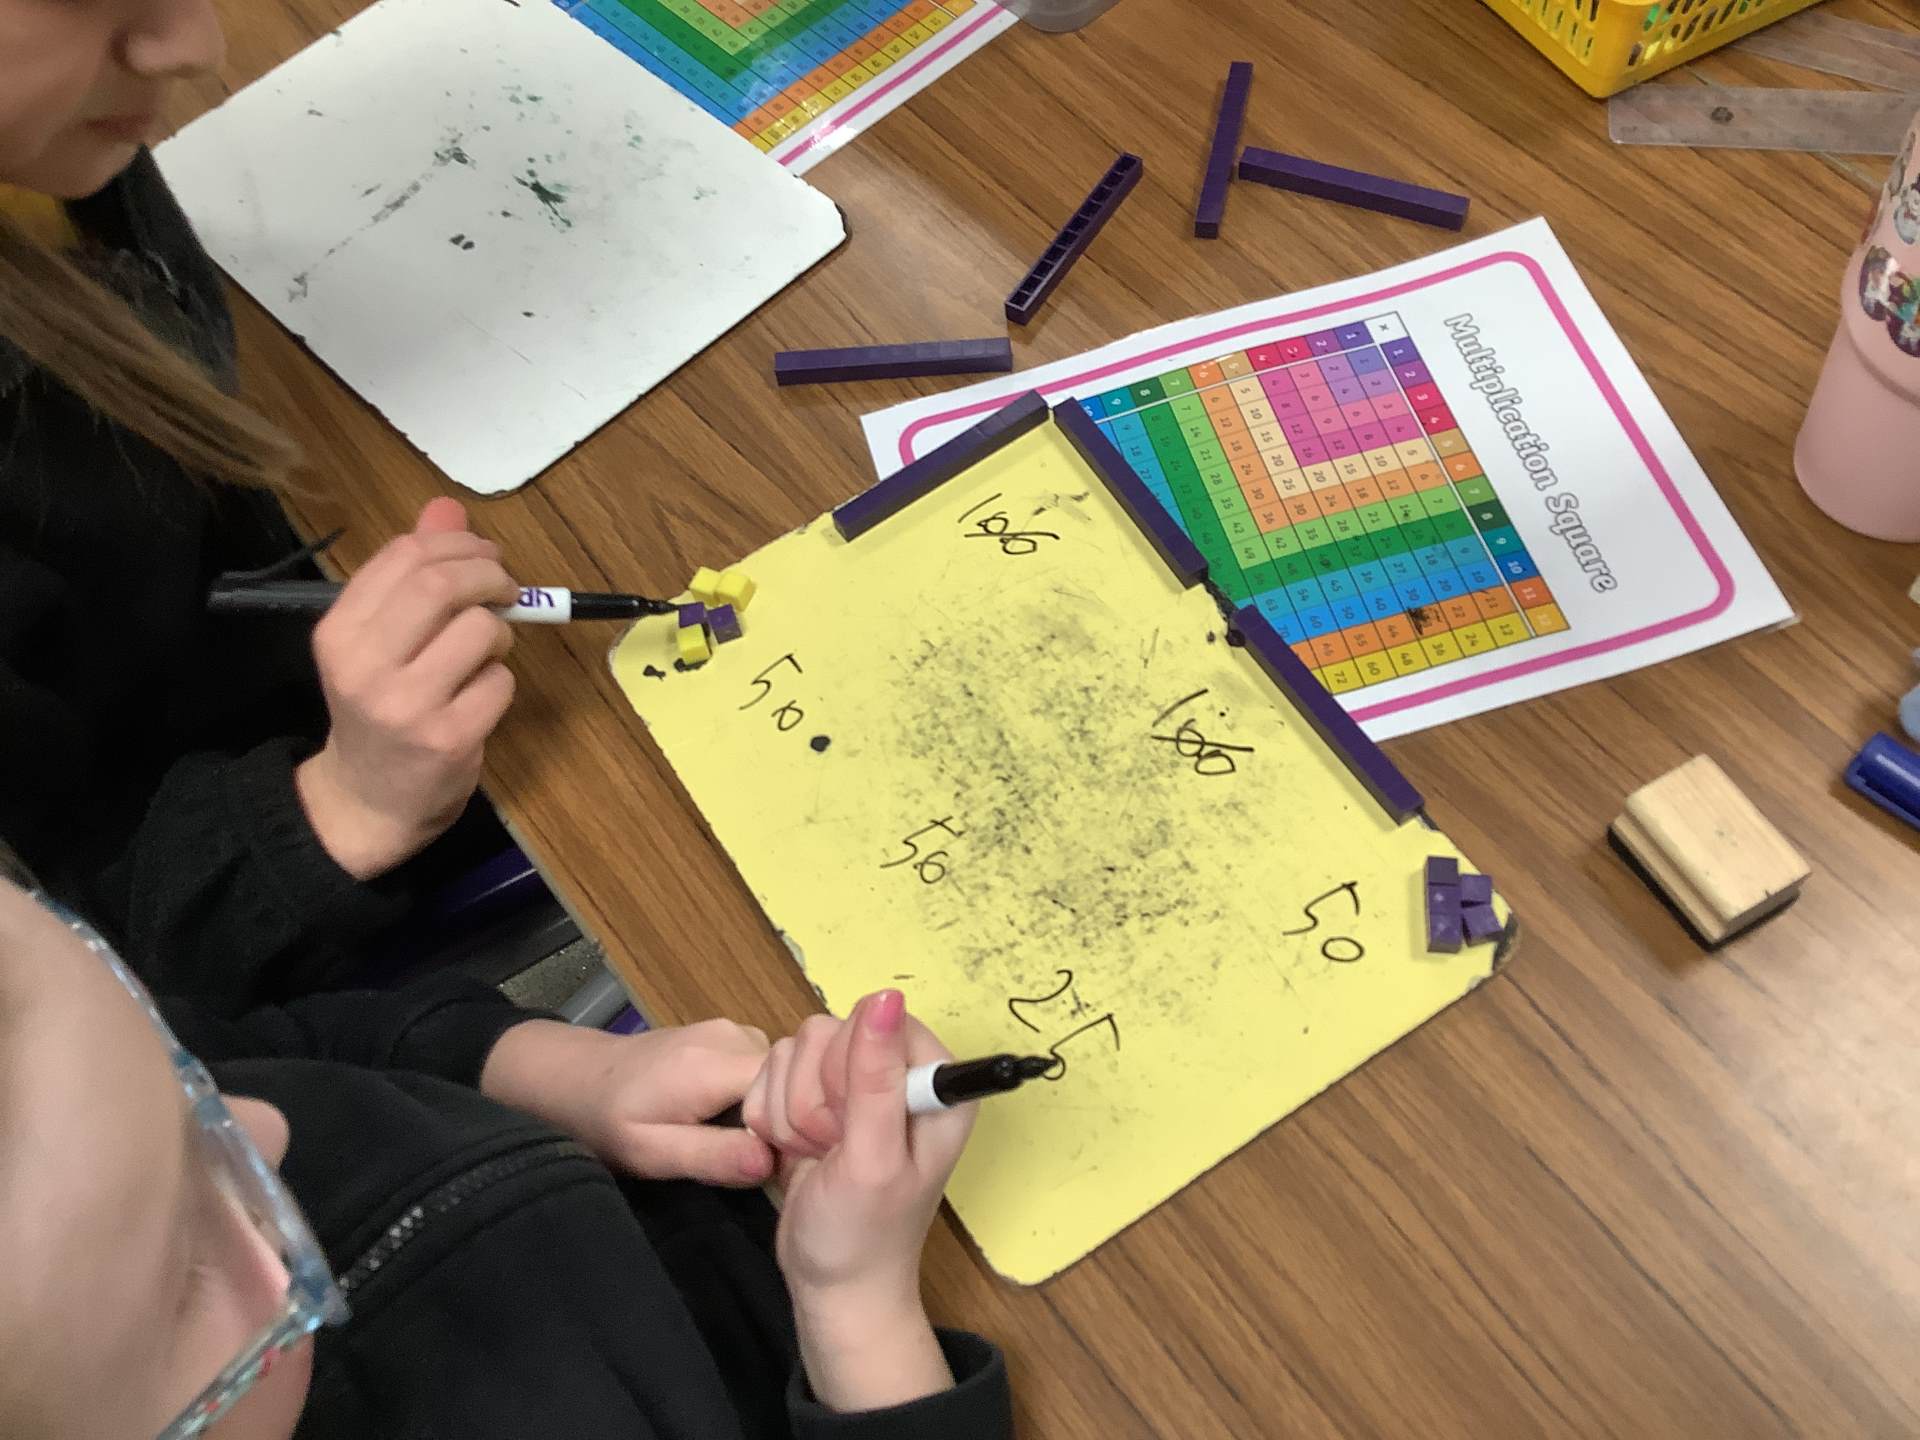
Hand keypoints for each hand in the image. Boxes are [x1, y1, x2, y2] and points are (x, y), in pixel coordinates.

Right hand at [296, 498, 519, 878]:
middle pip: (442, 584)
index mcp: (340, 630)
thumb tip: (447, 508)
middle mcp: (364, 664)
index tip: (483, 556)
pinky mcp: (448, 739)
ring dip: (500, 632)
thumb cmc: (378, 707)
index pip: (405, 556)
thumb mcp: (378, 638)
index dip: (458, 544)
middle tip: (507, 589)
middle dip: (489, 575)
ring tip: (487, 649)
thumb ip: (410, 573)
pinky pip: (499, 682)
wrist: (367, 800)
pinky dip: (502, 680)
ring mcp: (406, 705)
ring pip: (479, 630)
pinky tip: (480, 696)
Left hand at [479, 1018, 774, 1185]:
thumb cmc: (604, 1121)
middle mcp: (732, 1034)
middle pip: (792, 1077)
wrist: (573, 1078)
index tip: (785, 1164)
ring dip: (776, 1107)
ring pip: (782, 1072)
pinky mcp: (726, 1033)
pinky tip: (735, 1121)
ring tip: (746, 1143)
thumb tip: (771, 1163)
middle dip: (789, 1118)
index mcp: (714, 1063)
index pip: (794, 1086)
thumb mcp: (649, 1153)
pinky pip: (765, 1066)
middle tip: (764, 1160)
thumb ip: (710, 1156)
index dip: (798, 1126)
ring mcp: (731, 1029)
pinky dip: (762, 1094)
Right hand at [741, 991, 972, 1411]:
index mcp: (934, 1081)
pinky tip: (794, 1152)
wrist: (832, 1286)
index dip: (854, 1066)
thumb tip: (885, 997)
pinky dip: (772, 1116)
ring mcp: (852, 1085)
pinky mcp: (812, 1098)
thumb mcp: (872, 1158)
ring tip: (819, 1155)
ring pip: (796, 1049)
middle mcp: (897, 1074)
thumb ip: (875, 1078)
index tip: (854, 1121)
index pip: (881, 1020)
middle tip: (834, 1147)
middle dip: (815, 1096)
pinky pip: (773, 1071)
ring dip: (791, 1110)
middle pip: (831, 1031)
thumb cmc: (863, 1235)